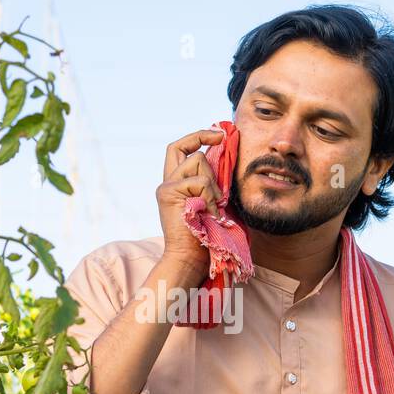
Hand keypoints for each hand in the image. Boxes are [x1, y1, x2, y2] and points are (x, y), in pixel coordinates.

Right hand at [156, 129, 224, 278]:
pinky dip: (211, 196)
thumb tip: (227, 159)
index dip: (197, 137)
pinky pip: (200, 181)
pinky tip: (210, 212)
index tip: (218, 135)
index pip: (180, 151)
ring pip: (197, 162)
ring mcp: (166, 186)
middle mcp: (168, 183)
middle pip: (179, 146)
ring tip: (214, 206)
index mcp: (177, 185)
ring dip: (213, 182)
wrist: (190, 259)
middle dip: (201, 135)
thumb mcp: (213, 203)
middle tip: (222, 136)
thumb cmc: (207, 237)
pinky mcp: (168, 192)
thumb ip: (214, 184)